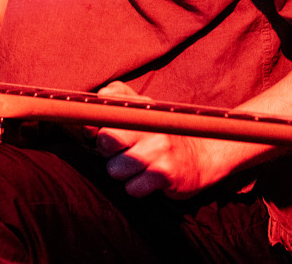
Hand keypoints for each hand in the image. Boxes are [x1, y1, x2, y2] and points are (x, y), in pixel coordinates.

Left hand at [91, 82, 212, 198]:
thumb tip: (89, 121)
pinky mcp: (166, 173)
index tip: (96, 132)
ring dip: (122, 173)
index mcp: (143, 105)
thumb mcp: (144, 111)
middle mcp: (152, 123)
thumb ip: (115, 104)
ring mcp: (159, 148)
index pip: (106, 104)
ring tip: (137, 167)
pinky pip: (132, 188)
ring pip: (115, 169)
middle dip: (107, 152)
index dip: (94, 124)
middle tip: (121, 153)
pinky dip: (136, 188)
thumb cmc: (162, 136)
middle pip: (107, 139)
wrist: (202, 157)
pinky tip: (148, 180)